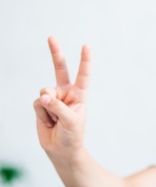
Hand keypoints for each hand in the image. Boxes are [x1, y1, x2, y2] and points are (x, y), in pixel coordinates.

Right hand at [33, 36, 90, 157]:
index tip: (86, 45)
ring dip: (49, 108)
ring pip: (45, 92)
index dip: (84, 60)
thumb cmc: (73, 135)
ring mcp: (53, 98)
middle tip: (51, 37)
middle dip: (56, 53)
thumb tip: (43, 95)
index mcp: (80, 95)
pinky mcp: (41, 105)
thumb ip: (58, 107)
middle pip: (60, 69)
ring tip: (56, 120)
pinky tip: (49, 122)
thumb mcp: (71, 121)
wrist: (61, 150)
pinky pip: (38, 103)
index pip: (83, 75)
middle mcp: (66, 93)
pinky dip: (42, 114)